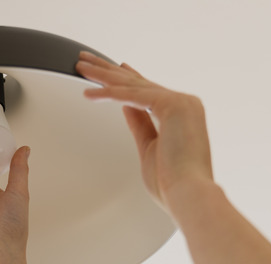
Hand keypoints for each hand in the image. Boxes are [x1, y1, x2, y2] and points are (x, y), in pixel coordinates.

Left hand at [75, 51, 213, 214]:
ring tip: (81, 68)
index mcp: (183, 114)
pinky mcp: (172, 105)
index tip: (115, 68)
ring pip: (133, 85)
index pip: (149, 91)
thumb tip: (127, 108)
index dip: (128, 79)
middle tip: (86, 61)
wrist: (189, 195)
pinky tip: (89, 93)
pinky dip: (109, 94)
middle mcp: (185, 103)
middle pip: (138, 83)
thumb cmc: (172, 183)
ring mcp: (181, 102)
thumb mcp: (149, 147)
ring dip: (103, 76)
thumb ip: (140, 125)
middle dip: (109, 71)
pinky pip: (132, 96)